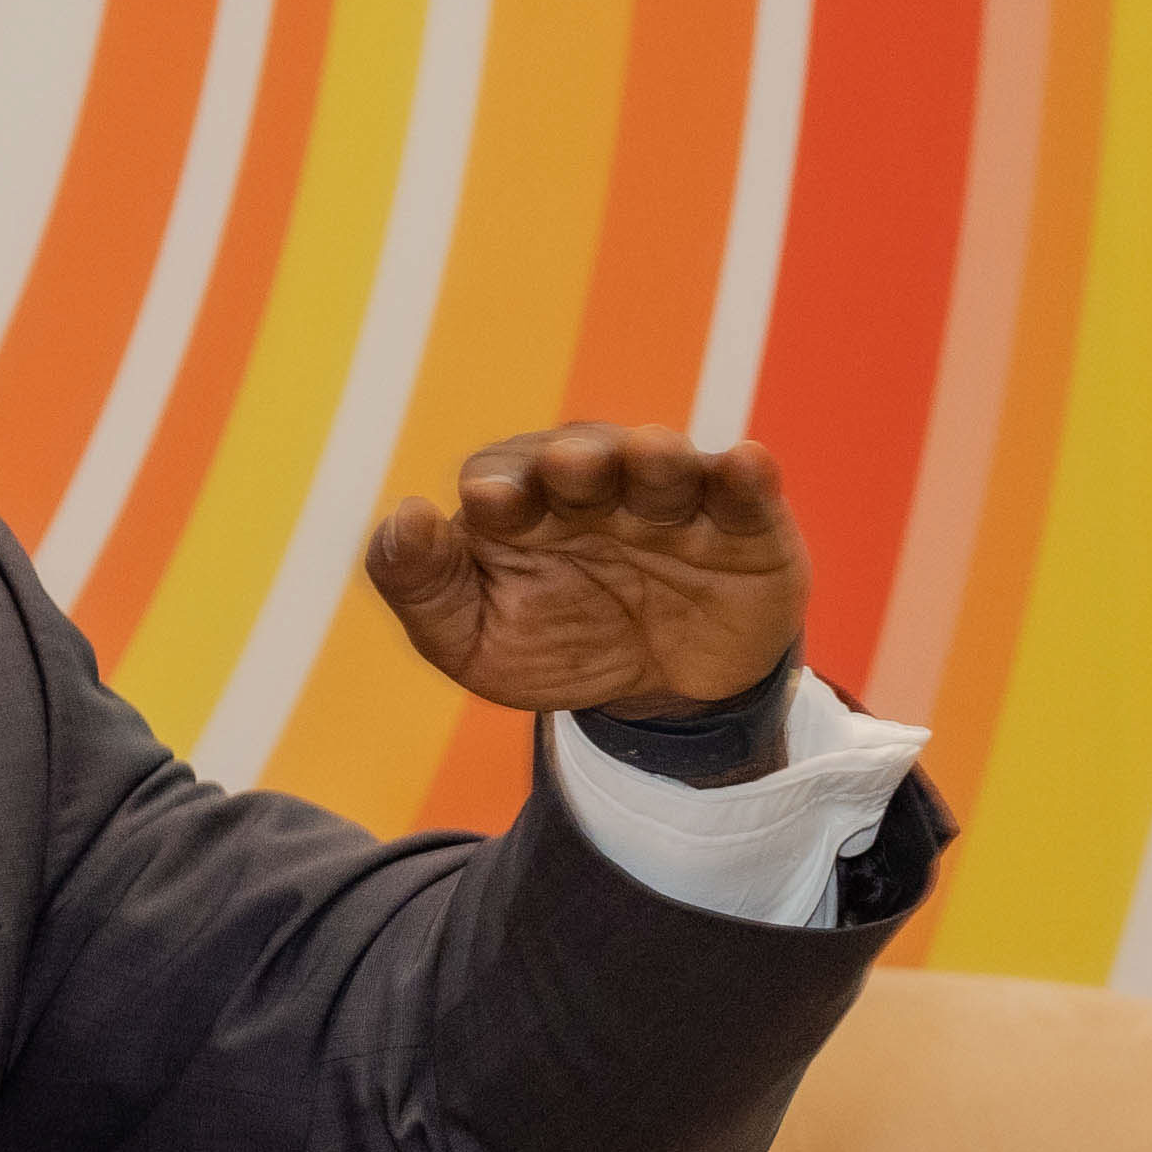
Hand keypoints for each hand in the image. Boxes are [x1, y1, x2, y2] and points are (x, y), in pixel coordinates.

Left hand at [361, 424, 807, 725]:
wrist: (661, 694)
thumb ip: (421, 583)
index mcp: (519, 506)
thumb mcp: (470, 638)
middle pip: (582, 459)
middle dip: (576, 461)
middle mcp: (594, 488)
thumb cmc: (552, 645)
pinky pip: (744, 490)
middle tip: (568, 467)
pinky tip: (744, 464)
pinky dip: (745, 476)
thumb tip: (406, 516)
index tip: (489, 503)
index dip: (496, 487)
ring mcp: (670, 500)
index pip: (499, 479)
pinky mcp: (744, 524)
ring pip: (663, 465)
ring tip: (651, 457)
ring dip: (656, 458)